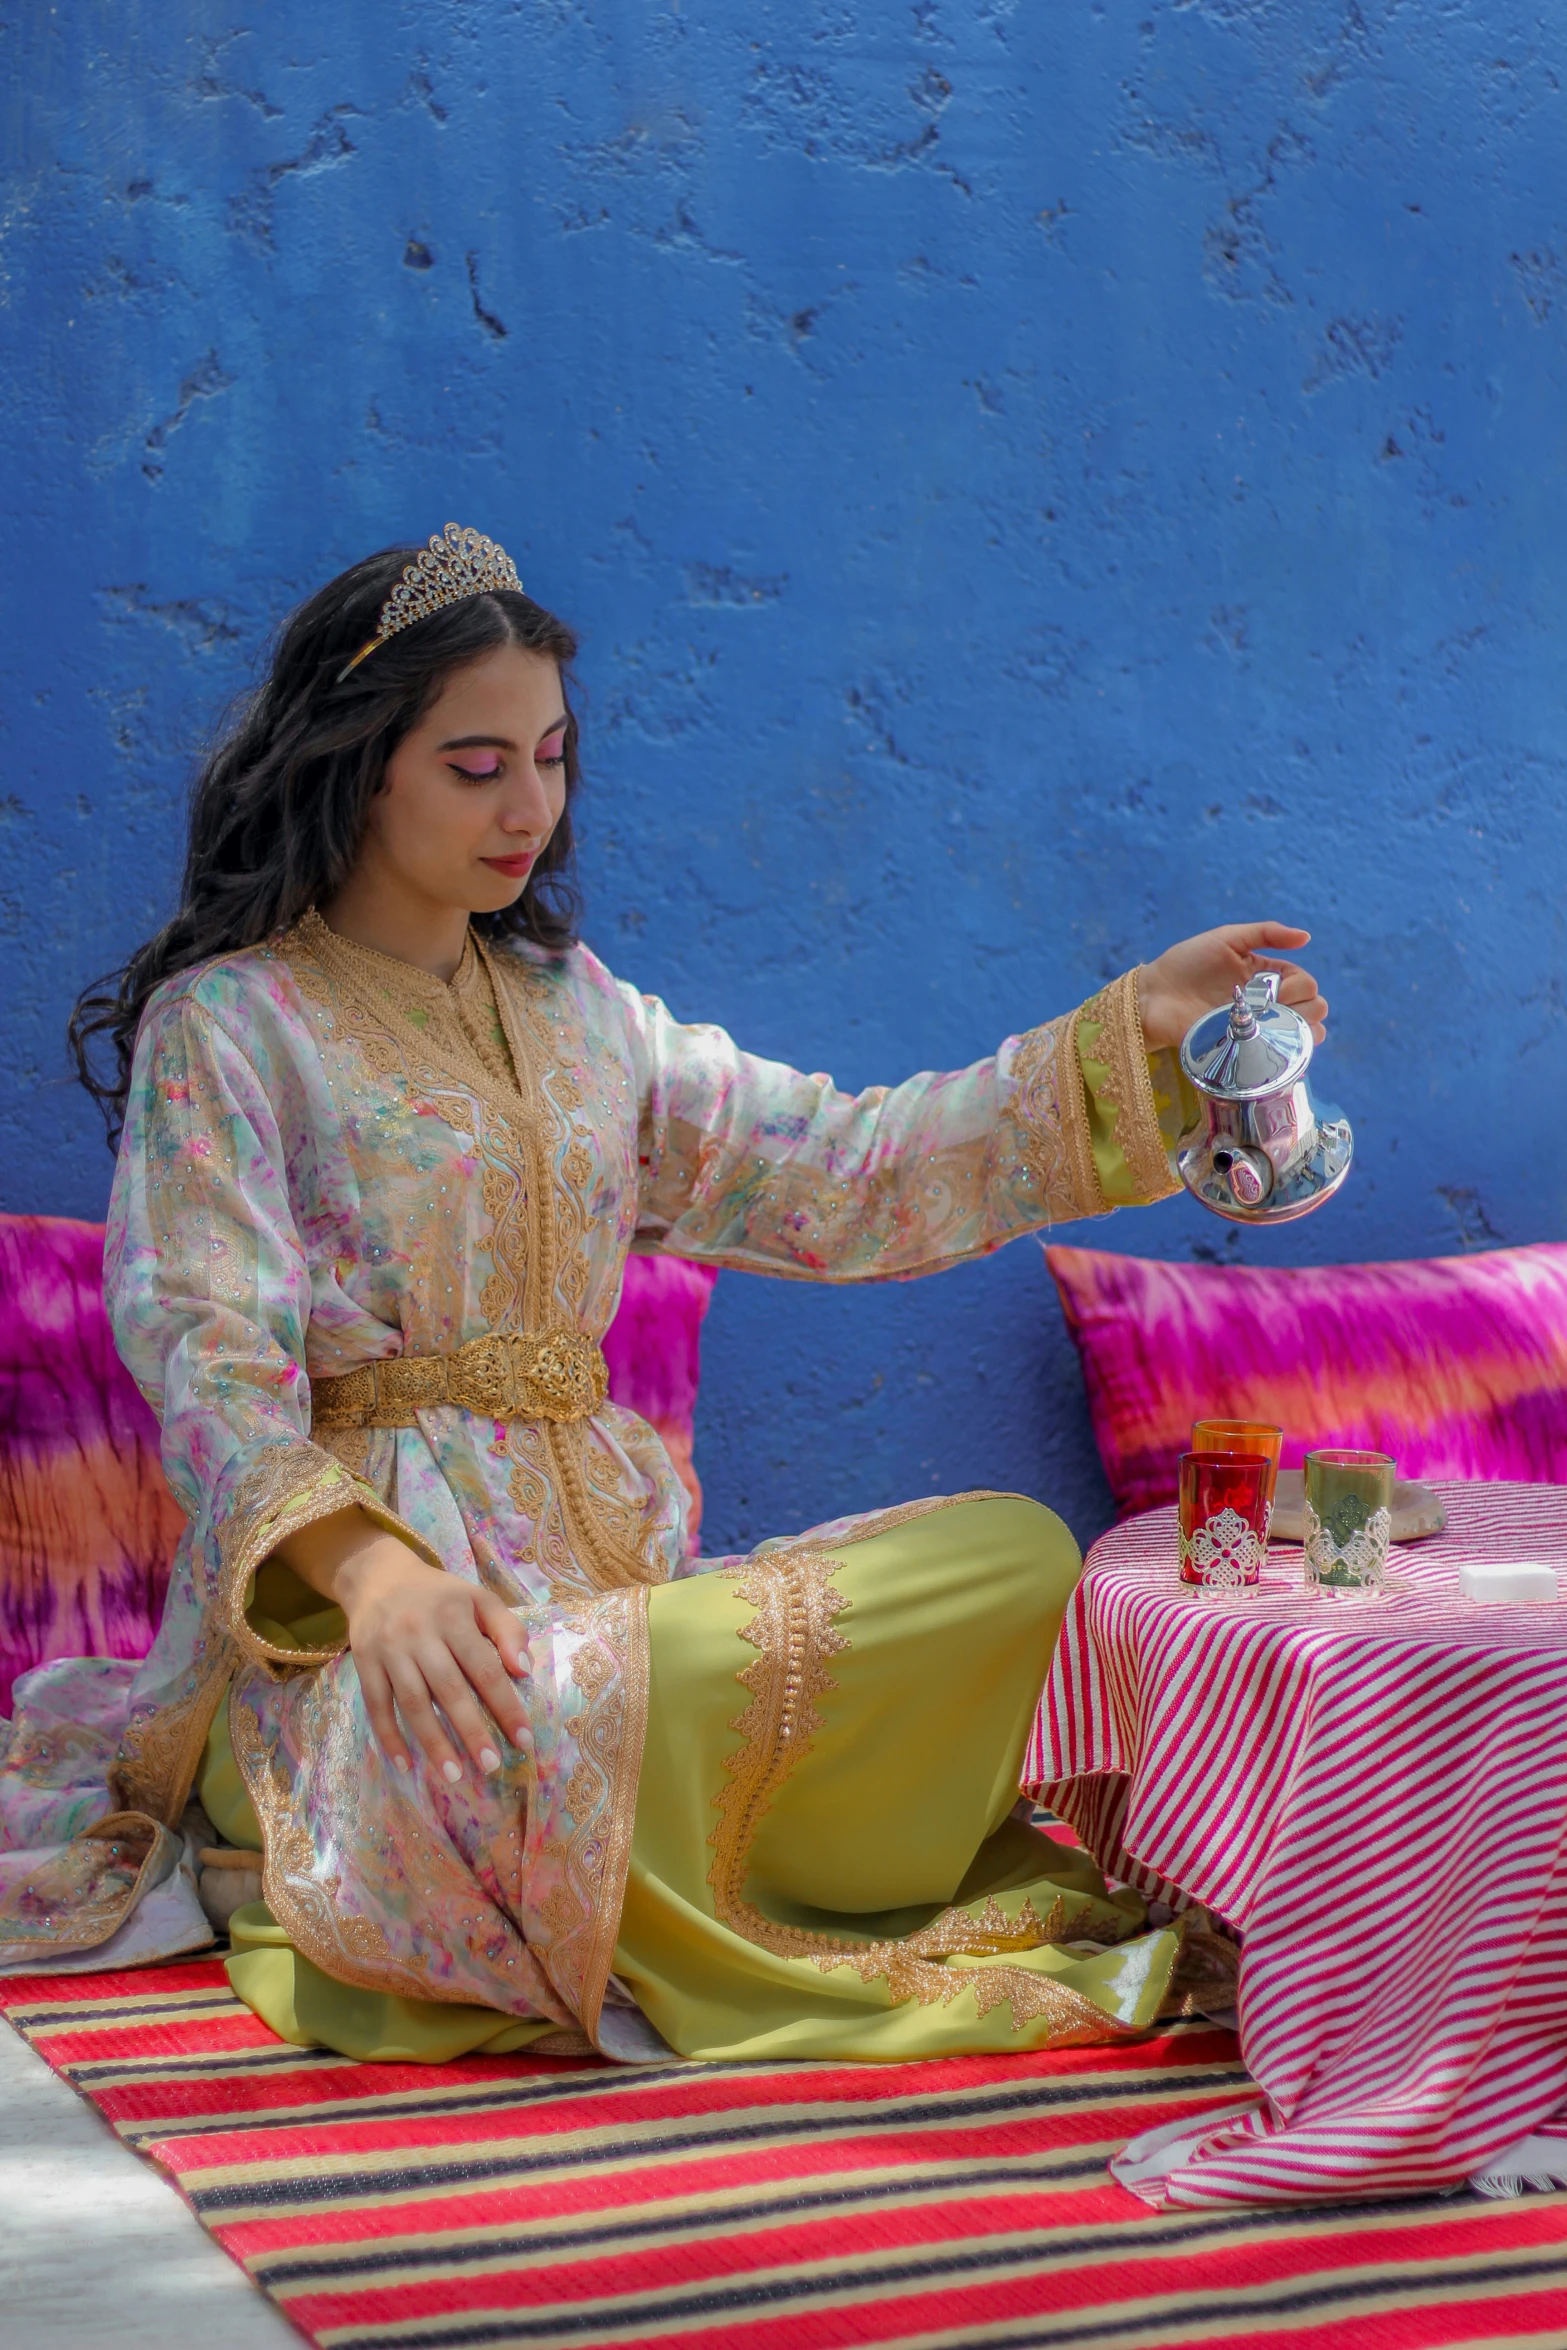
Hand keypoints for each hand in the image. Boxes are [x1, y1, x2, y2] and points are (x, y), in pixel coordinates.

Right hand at [276, 1508, 527, 1781]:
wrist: (378, 1577)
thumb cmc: (439, 1595)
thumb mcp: (478, 1599)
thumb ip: (507, 1629)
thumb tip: (524, 1670)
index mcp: (454, 1616)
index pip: (485, 1667)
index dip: (505, 1705)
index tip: (524, 1739)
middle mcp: (420, 1633)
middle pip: (449, 1689)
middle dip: (471, 1730)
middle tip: (491, 1766)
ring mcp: (389, 1650)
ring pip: (413, 1702)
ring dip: (433, 1741)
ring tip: (454, 1775)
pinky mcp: (365, 1663)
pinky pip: (377, 1705)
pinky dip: (389, 1736)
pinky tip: (405, 1764)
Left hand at [1136, 921, 1328, 1053]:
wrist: (1152, 998)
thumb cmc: (1186, 964)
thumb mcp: (1226, 939)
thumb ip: (1265, 933)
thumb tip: (1306, 937)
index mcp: (1267, 977)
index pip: (1306, 983)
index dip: (1299, 987)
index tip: (1274, 990)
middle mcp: (1267, 1004)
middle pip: (1313, 1010)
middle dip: (1305, 1009)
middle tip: (1272, 1009)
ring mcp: (1257, 1029)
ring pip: (1303, 1037)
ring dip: (1300, 1032)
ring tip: (1274, 1027)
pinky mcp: (1243, 1050)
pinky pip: (1278, 1059)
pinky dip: (1286, 1054)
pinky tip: (1270, 1046)